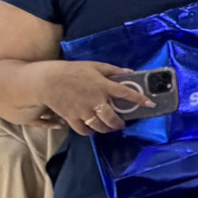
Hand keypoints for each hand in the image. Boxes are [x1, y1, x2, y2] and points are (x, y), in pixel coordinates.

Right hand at [27, 61, 145, 135]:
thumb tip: (130, 72)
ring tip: (109, 127)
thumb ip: (113, 71)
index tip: (150, 104)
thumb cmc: (73, 70)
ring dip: (107, 129)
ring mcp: (83, 111)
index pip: (126, 93)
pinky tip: (93, 128)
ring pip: (100, 127)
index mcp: (102, 85)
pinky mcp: (72, 118)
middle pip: (112, 118)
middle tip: (121, 123)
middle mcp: (95, 100)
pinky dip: (91, 131)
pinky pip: (84, 130)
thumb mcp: (95, 66)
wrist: (47, 80)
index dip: (139, 99)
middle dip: (120, 123)